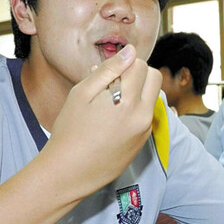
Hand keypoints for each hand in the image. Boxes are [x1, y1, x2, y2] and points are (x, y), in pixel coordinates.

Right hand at [40, 45, 162, 198]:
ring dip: (137, 91)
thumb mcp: (82, 93)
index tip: (107, 74)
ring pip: (152, 96)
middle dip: (137, 73)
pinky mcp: (143, 140)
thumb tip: (129, 51)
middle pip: (154, 77)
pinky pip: (146, 114)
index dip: (123, 64)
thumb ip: (109, 69)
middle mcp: (142, 115)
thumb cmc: (70, 131)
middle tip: (113, 83)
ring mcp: (145, 129)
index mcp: (127, 101)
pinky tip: (112, 119)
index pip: (139, 65)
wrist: (70, 171)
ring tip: (110, 102)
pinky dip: (134, 109)